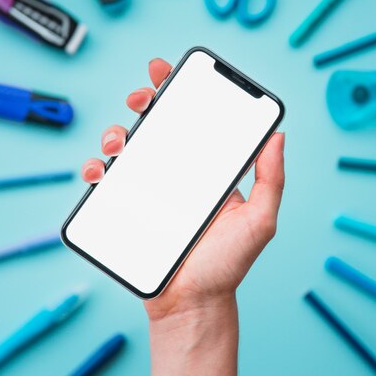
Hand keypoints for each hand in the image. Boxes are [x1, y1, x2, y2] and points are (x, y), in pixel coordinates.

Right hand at [82, 58, 284, 322]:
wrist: (193, 304)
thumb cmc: (227, 265)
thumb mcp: (259, 221)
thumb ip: (271, 180)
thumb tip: (279, 135)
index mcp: (207, 171)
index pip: (193, 122)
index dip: (178, 92)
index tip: (166, 71)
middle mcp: (177, 175)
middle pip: (155, 127)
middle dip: (144, 103)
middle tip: (142, 100)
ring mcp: (148, 191)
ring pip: (125, 149)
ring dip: (114, 132)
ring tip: (118, 140)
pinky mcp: (126, 209)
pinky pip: (105, 183)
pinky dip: (96, 169)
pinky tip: (100, 171)